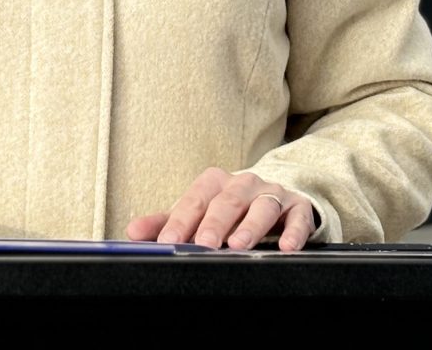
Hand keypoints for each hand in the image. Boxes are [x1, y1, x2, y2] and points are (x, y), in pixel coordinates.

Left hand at [126, 167, 315, 251]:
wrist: (273, 200)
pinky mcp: (298, 206)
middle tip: (204, 244)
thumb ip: (166, 222)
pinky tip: (286, 247)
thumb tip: (133, 232)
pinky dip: (293, 231)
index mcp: (215, 182)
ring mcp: (272, 193)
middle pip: (228, 200)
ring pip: (262, 206)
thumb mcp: (197, 213)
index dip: (181, 221)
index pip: (195, 199)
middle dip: (215, 222)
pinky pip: (298, 216)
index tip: (168, 242)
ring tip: (239, 245)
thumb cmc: (228, 210)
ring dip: (251, 225)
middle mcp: (244, 183)